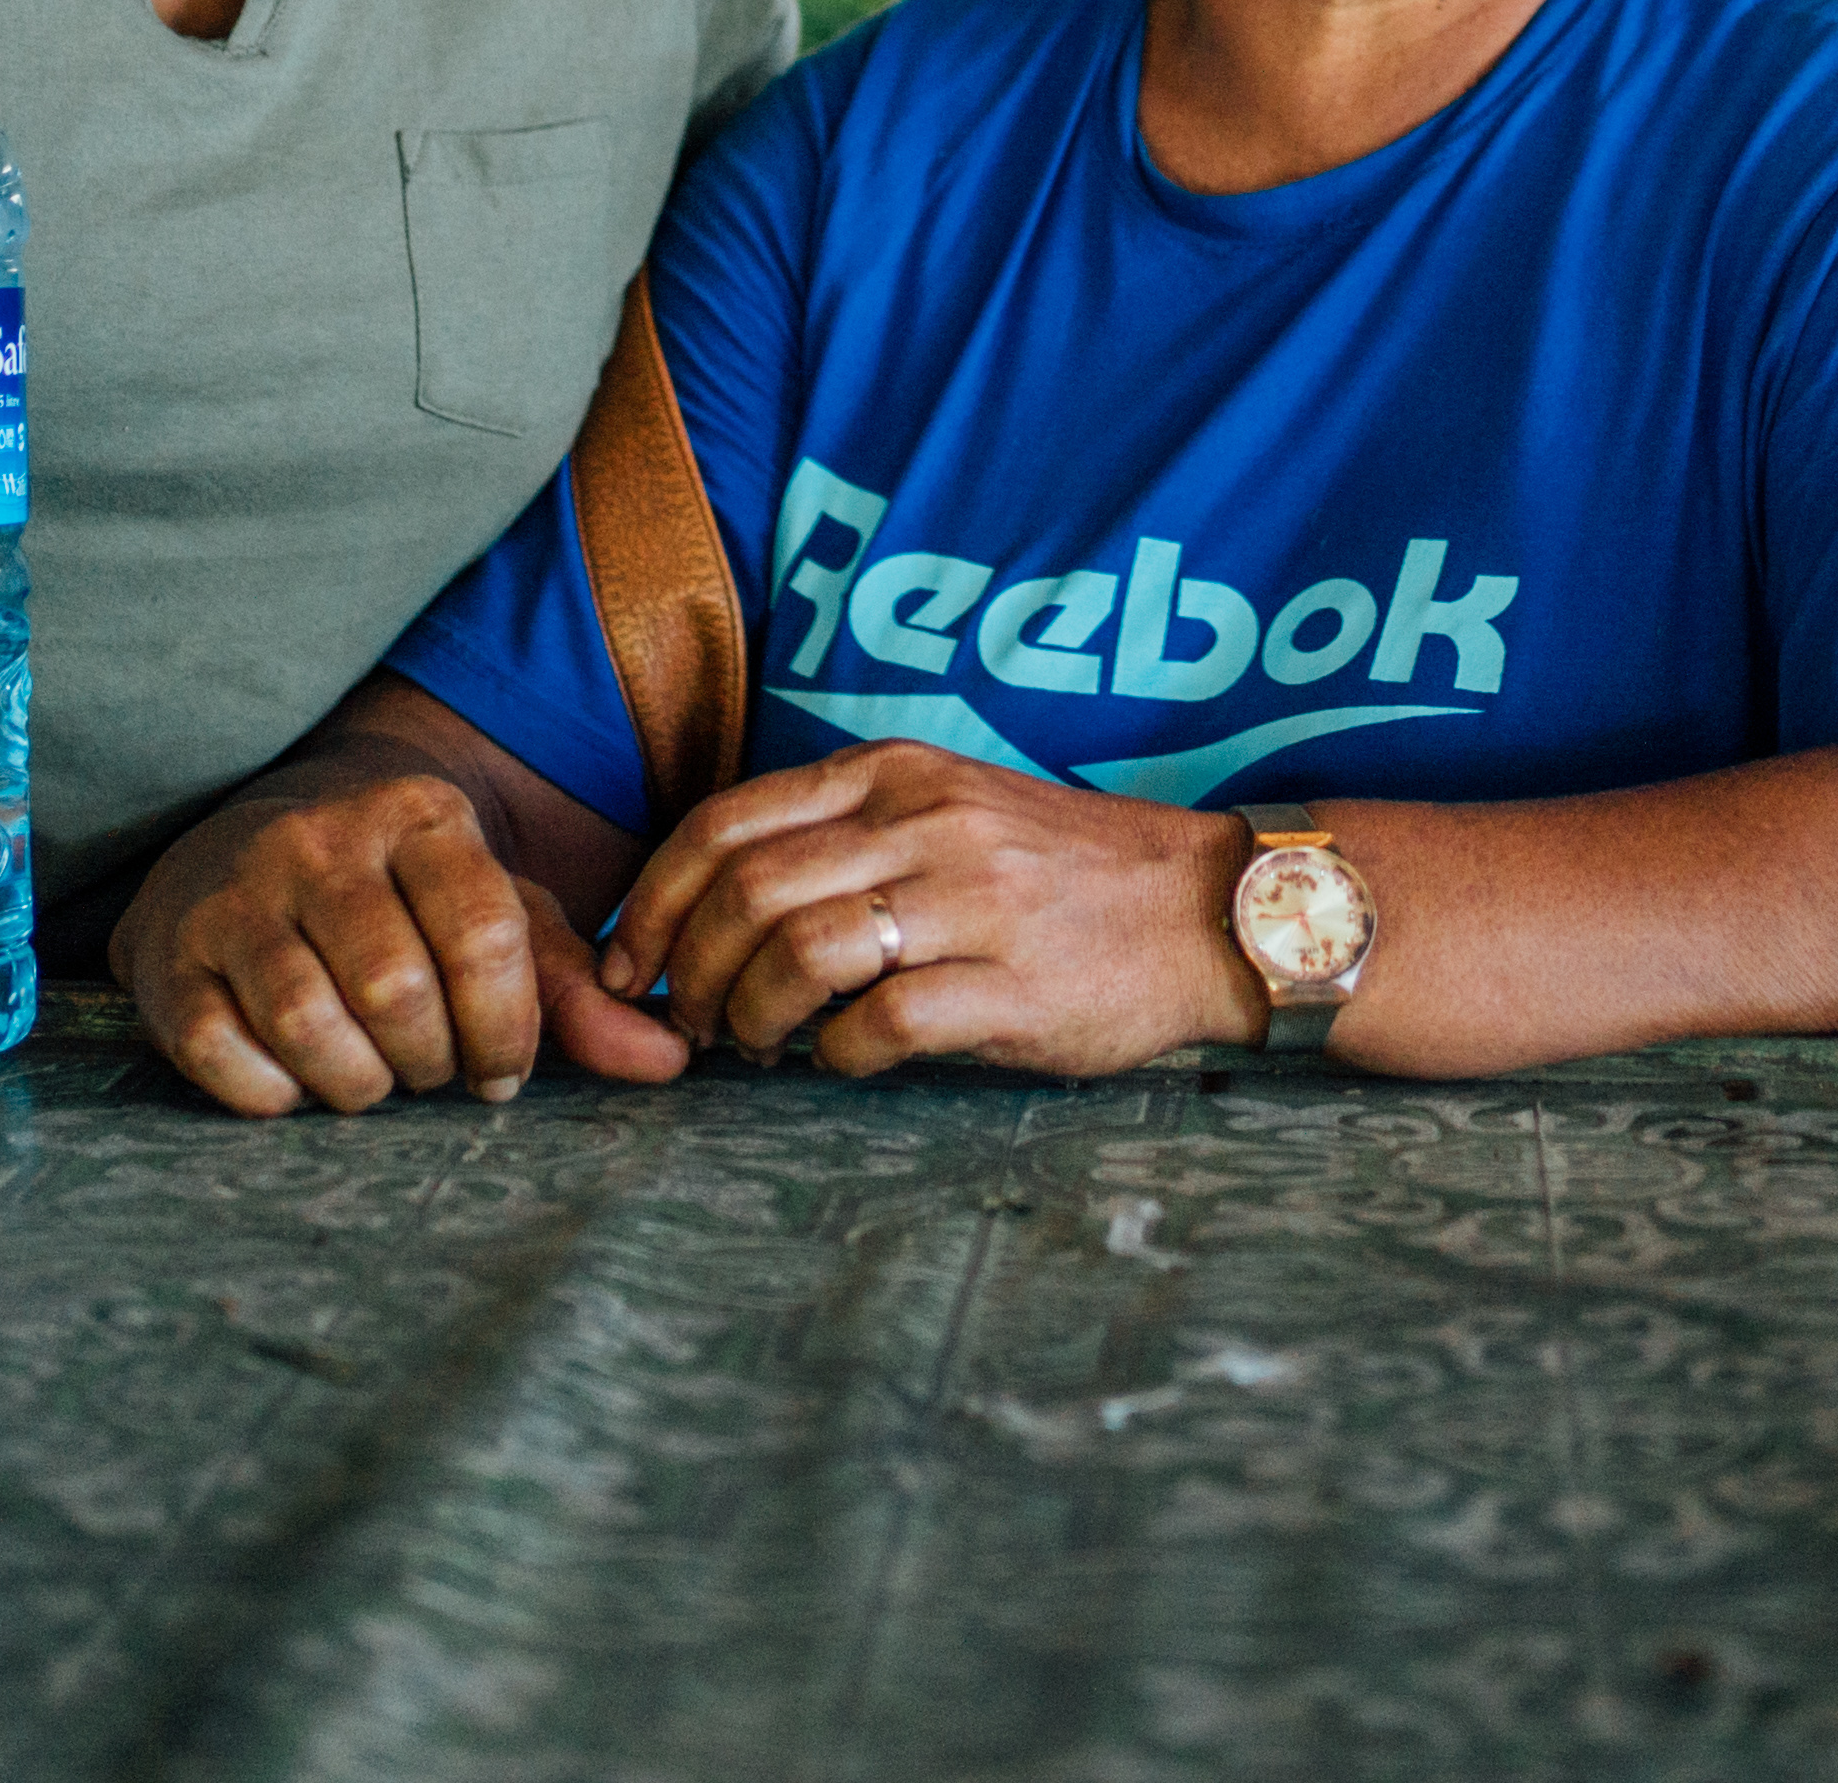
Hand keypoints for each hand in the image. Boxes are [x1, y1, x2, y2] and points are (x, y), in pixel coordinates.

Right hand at [115, 754, 688, 1117]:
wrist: (240, 840)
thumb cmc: (395, 896)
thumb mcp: (492, 911)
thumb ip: (576, 989)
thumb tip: (672, 1063)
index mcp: (417, 815)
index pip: (484, 931)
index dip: (507, 1027)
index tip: (502, 1070)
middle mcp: (319, 841)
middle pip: (396, 989)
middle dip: (430, 1062)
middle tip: (431, 1071)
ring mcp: (235, 895)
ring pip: (311, 1027)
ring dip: (359, 1086)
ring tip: (374, 1077)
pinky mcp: (168, 956)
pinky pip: (225, 1057)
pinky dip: (274, 1096)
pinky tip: (298, 1080)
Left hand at [605, 743, 1267, 1077]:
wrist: (1204, 909)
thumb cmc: (1059, 873)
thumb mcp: (947, 811)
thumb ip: (842, 837)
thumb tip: (711, 916)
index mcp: (894, 773)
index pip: (725, 823)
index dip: (654, 904)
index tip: (633, 966)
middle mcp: (926, 823)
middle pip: (746, 894)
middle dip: (690, 975)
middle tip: (689, 1025)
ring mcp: (974, 902)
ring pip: (801, 955)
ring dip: (751, 1020)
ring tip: (756, 1050)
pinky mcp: (1014, 987)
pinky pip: (882, 1026)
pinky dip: (834, 1057)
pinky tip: (840, 1063)